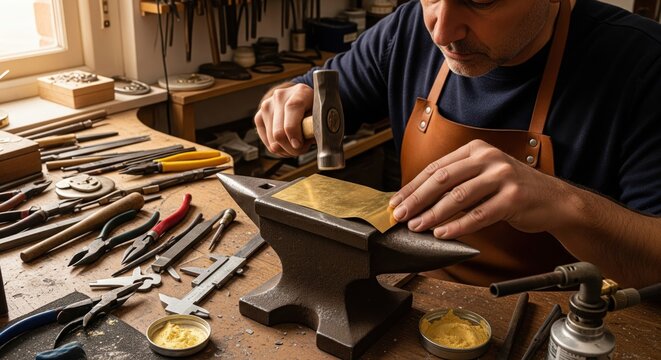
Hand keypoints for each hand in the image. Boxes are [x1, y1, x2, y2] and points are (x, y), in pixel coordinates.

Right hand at [254, 82, 314, 156]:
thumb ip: (314, 126)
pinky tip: (286, 144)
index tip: (299, 145)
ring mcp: (267, 105)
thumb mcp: (320, 116)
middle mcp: (280, 96)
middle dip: (291, 148)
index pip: (292, 108)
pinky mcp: (259, 116)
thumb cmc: (314, 111)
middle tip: (302, 148)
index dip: (294, 131)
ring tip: (296, 145)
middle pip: (279, 131)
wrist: (301, 101)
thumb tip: (305, 140)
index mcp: (300, 92)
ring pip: (272, 140)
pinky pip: (266, 142)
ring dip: (285, 149)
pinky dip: (278, 148)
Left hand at [389, 139, 569, 238]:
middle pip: (443, 179)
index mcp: (476, 150)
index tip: (396, 201)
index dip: (413, 186)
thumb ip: (456, 180)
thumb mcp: (484, 175)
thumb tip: (417, 199)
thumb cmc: (513, 190)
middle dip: (417, 199)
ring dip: (433, 214)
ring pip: (458, 197)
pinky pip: (479, 215)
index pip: (436, 167)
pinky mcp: (513, 198)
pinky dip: (458, 226)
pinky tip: (442, 233)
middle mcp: (488, 158)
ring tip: (417, 226)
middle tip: (400, 215)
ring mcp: (502, 177)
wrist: (555, 201)